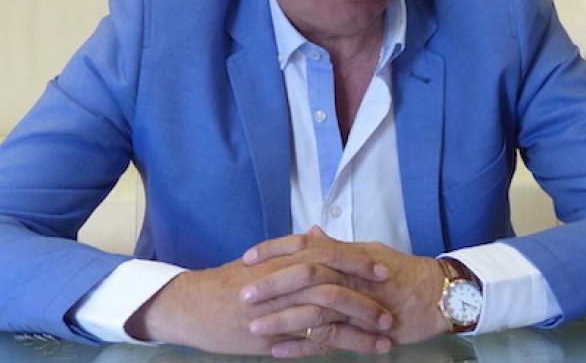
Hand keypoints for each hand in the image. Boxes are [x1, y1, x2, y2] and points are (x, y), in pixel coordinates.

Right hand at [124, 248, 391, 355]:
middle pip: (333, 283)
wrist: (193, 305)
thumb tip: (316, 234)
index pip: (328, 254)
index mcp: (283, 259)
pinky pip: (311, 340)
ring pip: (328, 314)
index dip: (357, 260)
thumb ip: (291, 248)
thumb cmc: (228, 282)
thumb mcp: (261, 260)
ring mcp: (278, 309)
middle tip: (392, 303)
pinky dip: (338, 345)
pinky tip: (358, 352)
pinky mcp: (272, 335)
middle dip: (366, 294)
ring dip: (360, 325)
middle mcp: (283, 280)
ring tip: (386, 335)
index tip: (383, 267)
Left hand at [241, 227, 449, 356]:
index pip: (305, 245)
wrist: (439, 295)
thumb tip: (310, 232)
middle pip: (305, 274)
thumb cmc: (402, 272)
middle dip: (272, 284)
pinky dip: (303, 346)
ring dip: (282, 319)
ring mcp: (359, 302)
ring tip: (254, 327)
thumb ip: (336, 245)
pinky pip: (330, 339)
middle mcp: (351, 274)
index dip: (275, 250)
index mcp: (348, 253)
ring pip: (314, 309)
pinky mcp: (366, 330)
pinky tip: (279, 351)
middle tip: (243, 293)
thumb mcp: (367, 252)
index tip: (248, 257)